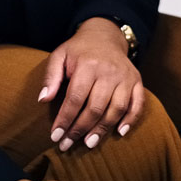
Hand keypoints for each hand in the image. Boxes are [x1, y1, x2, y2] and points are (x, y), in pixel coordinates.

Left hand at [38, 18, 143, 150]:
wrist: (105, 36)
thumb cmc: (79, 50)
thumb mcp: (60, 56)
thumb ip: (51, 77)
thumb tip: (43, 100)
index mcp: (88, 65)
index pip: (75, 98)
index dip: (65, 119)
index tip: (55, 136)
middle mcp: (109, 71)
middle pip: (96, 107)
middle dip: (80, 129)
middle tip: (68, 144)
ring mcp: (126, 77)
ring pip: (116, 109)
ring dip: (103, 129)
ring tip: (89, 143)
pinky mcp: (137, 81)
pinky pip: (138, 104)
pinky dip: (131, 120)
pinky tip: (120, 132)